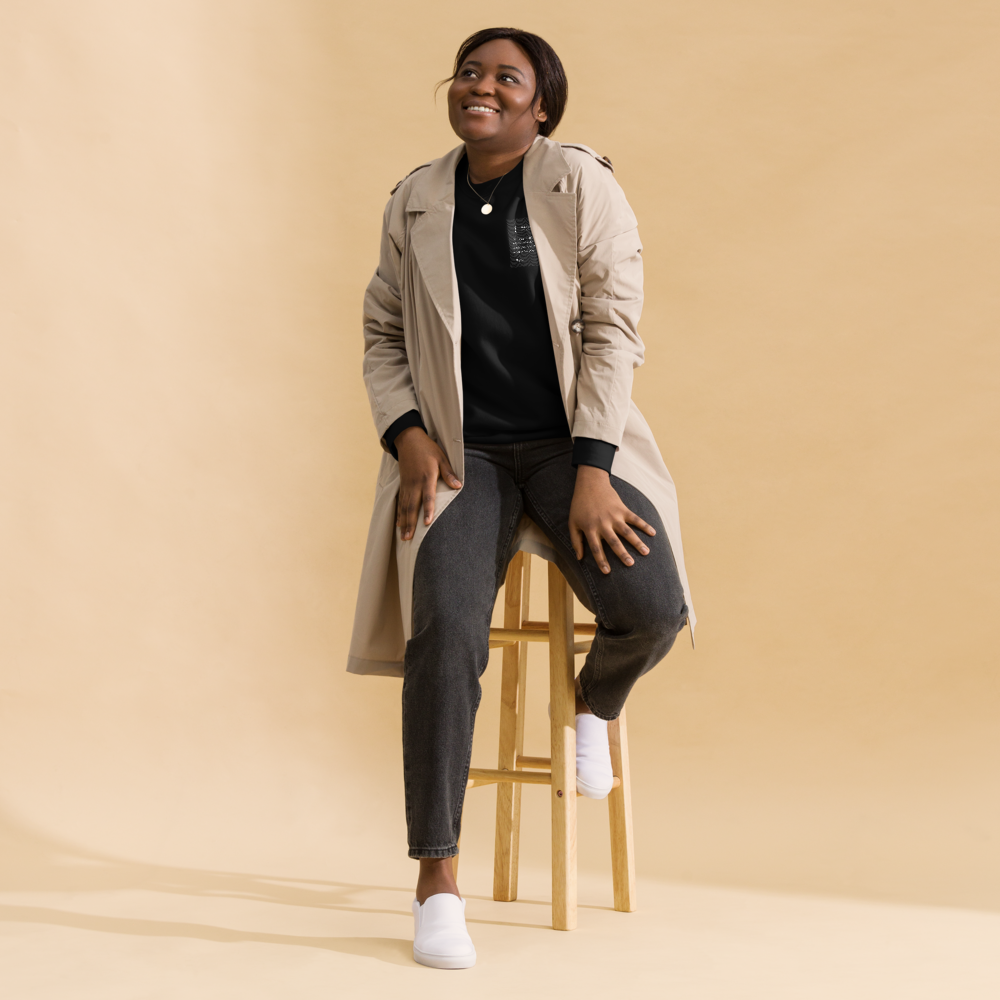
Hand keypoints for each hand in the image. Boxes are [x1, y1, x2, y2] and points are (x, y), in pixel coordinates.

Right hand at [395, 426, 461, 540]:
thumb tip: (458, 486)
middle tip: (409, 539)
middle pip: (412, 507)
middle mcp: (415, 484)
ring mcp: (407, 485)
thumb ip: (449, 473)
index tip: (427, 523)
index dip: (427, 510)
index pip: (427, 497)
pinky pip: (400, 502)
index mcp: (426, 477)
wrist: (408, 440)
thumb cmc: (428, 449)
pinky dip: (399, 514)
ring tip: (404, 536)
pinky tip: (399, 524)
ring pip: (404, 507)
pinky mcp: (403, 484)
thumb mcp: (442, 458)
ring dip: (404, 522)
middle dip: (410, 524)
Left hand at [568, 465, 655, 573]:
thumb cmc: (580, 505)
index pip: (596, 548)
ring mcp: (614, 516)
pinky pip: (635, 518)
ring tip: (645, 552)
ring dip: (637, 542)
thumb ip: (576, 541)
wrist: (590, 484)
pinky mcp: (622, 509)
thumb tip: (579, 558)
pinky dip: (644, 525)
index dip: (601, 560)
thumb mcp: (573, 523)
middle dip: (622, 553)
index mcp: (590, 528)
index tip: (607, 572)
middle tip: (630, 564)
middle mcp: (603, 523)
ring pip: (627, 531)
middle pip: (613, 541)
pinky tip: (653, 533)